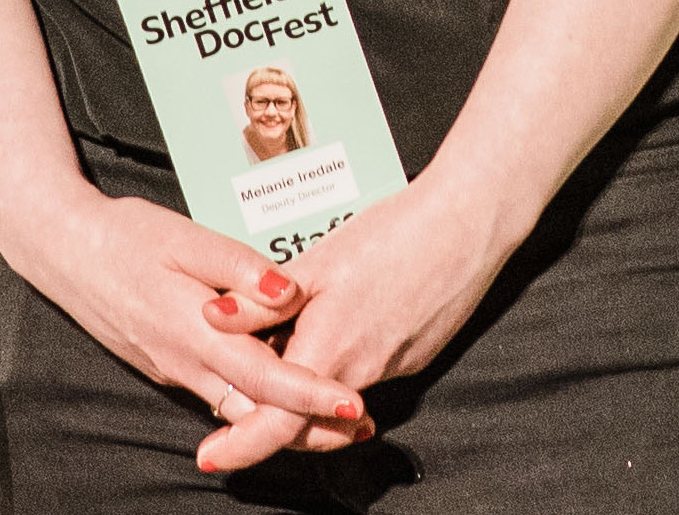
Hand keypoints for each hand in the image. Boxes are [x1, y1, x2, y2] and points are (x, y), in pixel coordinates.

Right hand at [2, 188, 373, 467]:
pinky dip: (255, 400)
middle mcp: (186, 362)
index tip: (352, 404)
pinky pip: (219, 394)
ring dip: (284, 418)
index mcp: (195, 331)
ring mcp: (176, 369)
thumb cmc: (127, 237)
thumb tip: (287, 292)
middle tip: (361, 425)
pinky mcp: (170, 365)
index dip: (310, 394)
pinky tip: (284, 385)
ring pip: (237, 409)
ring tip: (335, 415)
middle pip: (256, 411)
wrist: (65, 251)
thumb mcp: (186, 238)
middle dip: (309, 425)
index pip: (264, 375)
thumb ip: (239, 268)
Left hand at [206, 173, 523, 468]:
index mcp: (330, 350)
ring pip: (334, 395)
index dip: (239, 448)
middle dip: (269, 417)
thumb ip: (261, 299)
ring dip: (305, 385)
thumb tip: (210, 318)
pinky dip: (340, 366)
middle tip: (236, 401)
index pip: (276, 425)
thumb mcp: (318, 260)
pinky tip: (337, 324)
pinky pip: (365, 375)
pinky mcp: (414, 357)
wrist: (469, 221)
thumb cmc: (396, 233)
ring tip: (288, 342)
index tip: (209, 457)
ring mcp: (394, 367)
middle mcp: (363, 372)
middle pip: (304, 419)